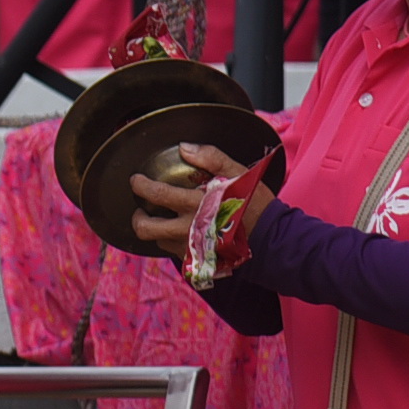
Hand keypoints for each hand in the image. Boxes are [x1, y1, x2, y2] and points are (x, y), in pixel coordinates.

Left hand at [125, 141, 253, 259]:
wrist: (273, 239)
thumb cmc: (256, 204)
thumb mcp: (239, 174)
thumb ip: (212, 158)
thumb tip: (185, 147)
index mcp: (197, 206)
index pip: (158, 195)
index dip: (141, 186)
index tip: (136, 180)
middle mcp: (189, 230)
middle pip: (146, 228)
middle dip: (137, 217)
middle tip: (141, 207)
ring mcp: (190, 248)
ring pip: (157, 241)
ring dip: (155, 230)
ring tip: (161, 218)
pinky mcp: (196, 261)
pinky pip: (172, 252)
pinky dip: (169, 240)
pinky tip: (178, 230)